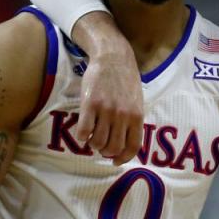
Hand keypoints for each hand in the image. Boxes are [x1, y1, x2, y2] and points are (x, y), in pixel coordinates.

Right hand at [71, 12, 143, 164]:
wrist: (113, 57)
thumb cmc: (126, 80)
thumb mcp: (137, 100)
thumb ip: (132, 120)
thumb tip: (126, 142)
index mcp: (137, 116)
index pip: (133, 146)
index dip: (123, 158)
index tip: (115, 161)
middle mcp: (123, 115)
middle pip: (113, 148)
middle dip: (106, 152)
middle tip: (101, 146)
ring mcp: (106, 110)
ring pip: (97, 142)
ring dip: (93, 144)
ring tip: (93, 136)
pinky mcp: (90, 104)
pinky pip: (83, 131)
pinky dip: (81, 136)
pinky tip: (83, 130)